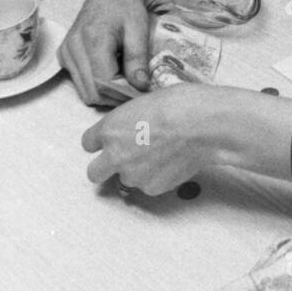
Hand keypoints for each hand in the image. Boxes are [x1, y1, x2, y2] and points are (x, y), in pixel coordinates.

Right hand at [59, 0, 150, 105]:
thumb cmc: (125, 8)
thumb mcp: (139, 29)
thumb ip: (138, 59)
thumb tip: (140, 87)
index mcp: (93, 39)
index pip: (103, 83)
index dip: (123, 93)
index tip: (140, 92)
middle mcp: (73, 48)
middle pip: (92, 92)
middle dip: (115, 97)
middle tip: (135, 90)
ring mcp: (66, 53)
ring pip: (84, 92)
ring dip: (106, 93)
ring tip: (124, 80)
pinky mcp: (64, 57)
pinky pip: (79, 83)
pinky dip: (96, 85)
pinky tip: (111, 72)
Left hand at [82, 85, 291, 196]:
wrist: (203, 125)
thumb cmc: (180, 105)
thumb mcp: (146, 102)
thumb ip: (131, 120)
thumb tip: (134, 126)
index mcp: (109, 129)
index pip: (88, 143)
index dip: (101, 142)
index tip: (112, 140)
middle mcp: (115, 156)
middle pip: (94, 173)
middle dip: (106, 167)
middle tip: (126, 158)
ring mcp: (133, 175)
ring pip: (126, 179)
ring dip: (137, 171)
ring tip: (162, 155)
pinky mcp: (152, 188)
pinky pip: (149, 185)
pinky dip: (157, 177)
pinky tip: (173, 162)